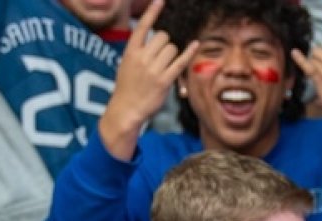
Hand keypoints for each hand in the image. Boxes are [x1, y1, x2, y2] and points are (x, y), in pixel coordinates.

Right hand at [97, 0, 199, 159]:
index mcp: (131, 52)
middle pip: (163, 37)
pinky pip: (180, 62)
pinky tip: (195, 44)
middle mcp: (142, 58)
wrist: (126, 109)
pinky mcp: (164, 81)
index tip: (160, 0)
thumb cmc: (128, 87)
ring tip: (165, 66)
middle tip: (161, 57)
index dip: (152, 12)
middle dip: (166, 43)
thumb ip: (139, 51)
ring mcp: (153, 69)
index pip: (142, 27)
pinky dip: (189, 52)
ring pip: (172, 48)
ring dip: (173, 54)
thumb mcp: (127, 64)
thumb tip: (156, 39)